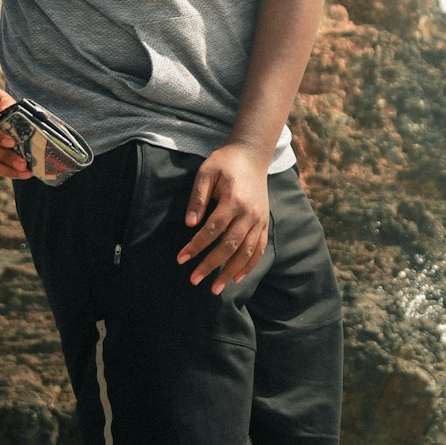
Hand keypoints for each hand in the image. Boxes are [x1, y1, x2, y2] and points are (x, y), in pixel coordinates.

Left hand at [177, 141, 269, 293]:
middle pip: (229, 245)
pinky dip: (250, 266)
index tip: (181, 259)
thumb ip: (198, 197)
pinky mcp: (264, 223)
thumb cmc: (225, 163)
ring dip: (230, 272)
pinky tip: (236, 278)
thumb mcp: (206, 172)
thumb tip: (189, 224)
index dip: (196, 245)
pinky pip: (259, 249)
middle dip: (211, 265)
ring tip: (215, 288)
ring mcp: (259, 219)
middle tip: (194, 280)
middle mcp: (249, 213)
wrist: (252, 155)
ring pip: (246, 252)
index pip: (213, 229)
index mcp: (234, 199)